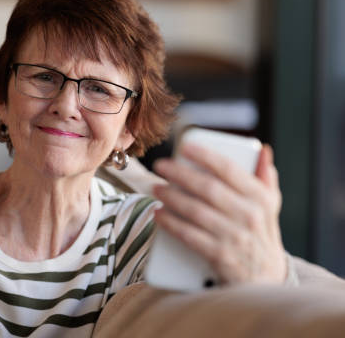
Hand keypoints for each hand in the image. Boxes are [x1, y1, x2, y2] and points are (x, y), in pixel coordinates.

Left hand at [152, 143, 286, 284]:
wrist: (266, 279)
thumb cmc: (261, 235)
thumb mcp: (270, 207)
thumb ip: (265, 178)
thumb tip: (263, 150)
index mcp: (260, 198)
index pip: (230, 170)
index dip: (206, 156)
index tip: (185, 146)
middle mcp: (249, 216)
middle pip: (208, 188)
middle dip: (180, 175)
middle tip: (160, 166)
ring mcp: (235, 237)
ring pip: (196, 211)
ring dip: (172, 198)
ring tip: (156, 188)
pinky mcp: (221, 257)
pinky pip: (190, 236)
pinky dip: (172, 224)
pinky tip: (158, 214)